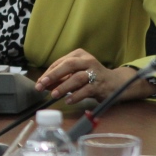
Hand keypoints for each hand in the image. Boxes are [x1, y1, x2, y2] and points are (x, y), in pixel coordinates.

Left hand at [34, 48, 155, 103]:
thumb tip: (43, 84)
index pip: (60, 62)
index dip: (48, 72)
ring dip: (64, 87)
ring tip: (54, 95)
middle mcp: (88, 60)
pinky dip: (76, 96)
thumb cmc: (91, 77)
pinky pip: (86, 90)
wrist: (115, 83)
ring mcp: (95, 72)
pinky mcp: (100, 84)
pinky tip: (68, 100)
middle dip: (53, 75)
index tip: (39, 82)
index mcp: (79, 54)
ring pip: (77, 77)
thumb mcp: (76, 73)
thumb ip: (61, 78)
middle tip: (42, 85)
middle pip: (68, 65)